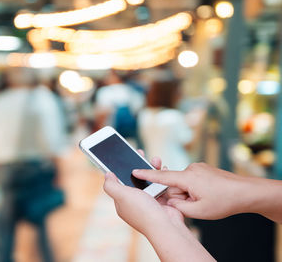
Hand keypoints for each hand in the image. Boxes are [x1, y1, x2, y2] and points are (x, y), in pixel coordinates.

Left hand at [103, 155, 184, 235]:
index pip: (117, 182)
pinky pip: (160, 184)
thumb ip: (111, 185)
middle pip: (134, 178)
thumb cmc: (143, 212)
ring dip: (151, 168)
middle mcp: (134, 201)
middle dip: (137, 164)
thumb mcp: (122, 196)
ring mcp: (148, 201)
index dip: (118, 168)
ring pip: (148, 179)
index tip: (121, 156)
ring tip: (155, 159)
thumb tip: (107, 174)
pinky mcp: (161, 200)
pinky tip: (163, 168)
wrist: (167, 227)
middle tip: (140, 152)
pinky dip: (162, 176)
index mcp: (122, 202)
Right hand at [133, 162, 249, 219]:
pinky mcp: (203, 169)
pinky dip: (194, 188)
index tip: (134, 170)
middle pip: (174, 184)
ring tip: (205, 199)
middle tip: (195, 203)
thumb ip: (178, 206)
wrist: (246, 192)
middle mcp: (191, 169)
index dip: (146, 174)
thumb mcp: (199, 211)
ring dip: (188, 193)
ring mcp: (198, 168)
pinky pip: (191, 180)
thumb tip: (169, 200)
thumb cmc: (224, 202)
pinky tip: (207, 194)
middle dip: (179, 195)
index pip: (162, 176)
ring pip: (183, 183)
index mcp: (187, 178)